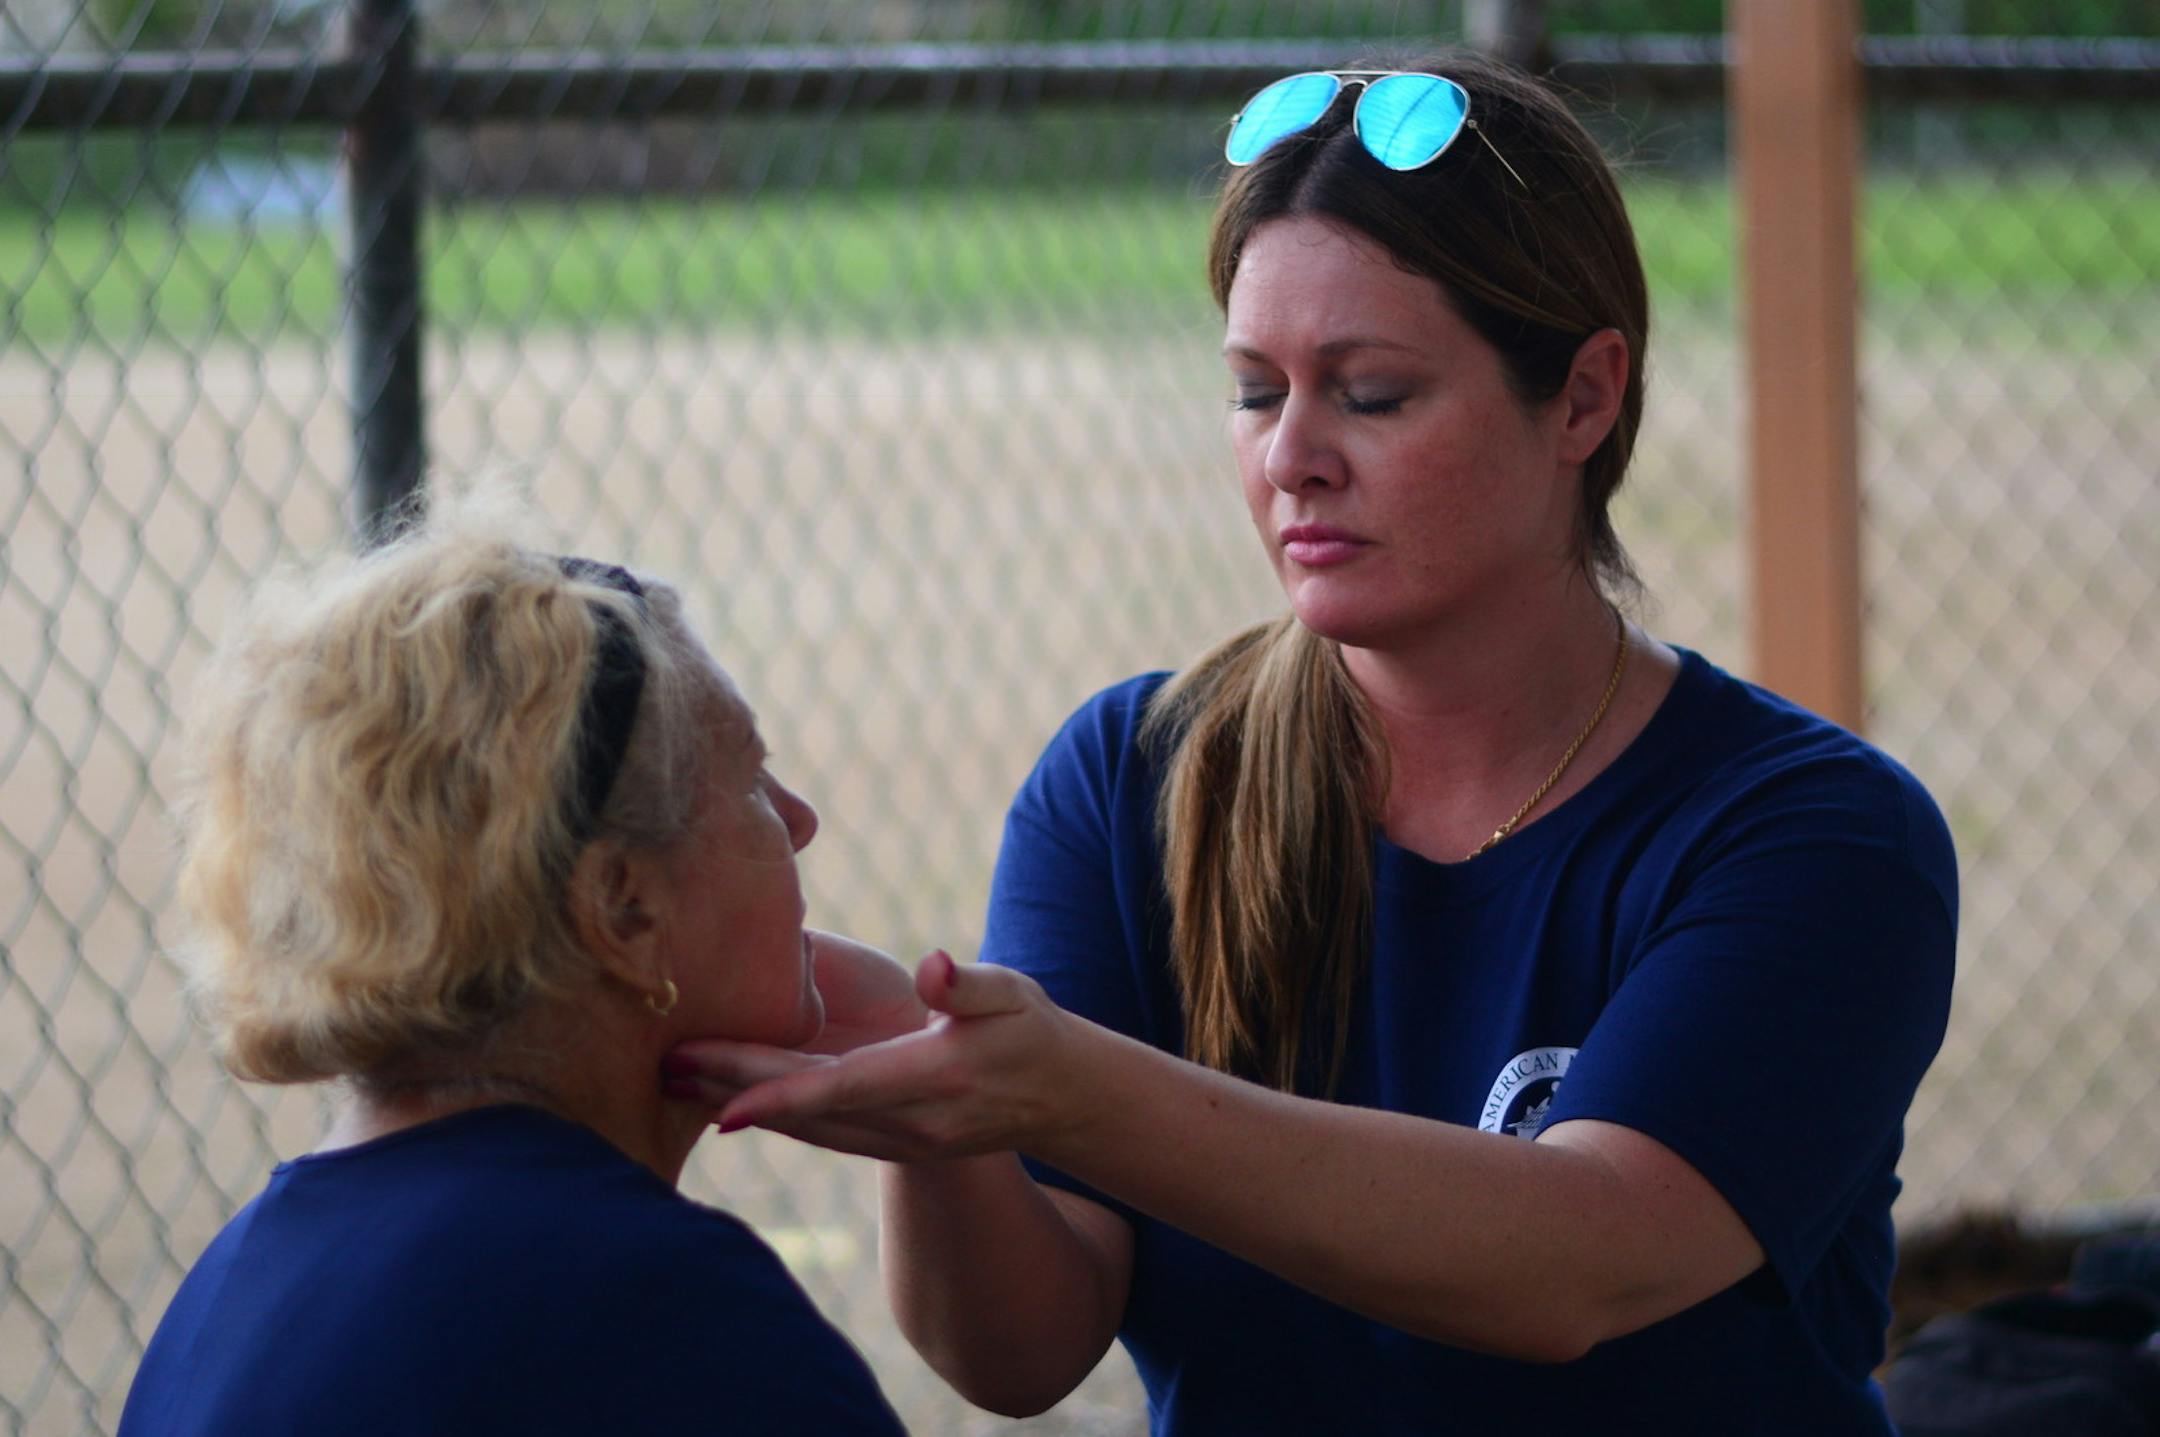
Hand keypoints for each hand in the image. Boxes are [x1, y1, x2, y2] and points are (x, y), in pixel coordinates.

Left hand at [663, 951, 1087, 1162]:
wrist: (1062, 1100)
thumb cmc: (1033, 1031)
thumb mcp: (1014, 994)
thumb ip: (970, 984)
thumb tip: (930, 967)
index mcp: (937, 1077)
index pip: (846, 1088)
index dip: (781, 1097)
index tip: (722, 1104)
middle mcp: (913, 1122)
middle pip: (809, 1111)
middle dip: (733, 1091)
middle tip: (664, 1066)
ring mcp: (900, 1142)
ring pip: (807, 1128)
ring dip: (740, 1103)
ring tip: (676, 1077)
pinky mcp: (891, 1144)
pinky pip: (820, 1131)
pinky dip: (772, 1114)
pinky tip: (725, 1095)